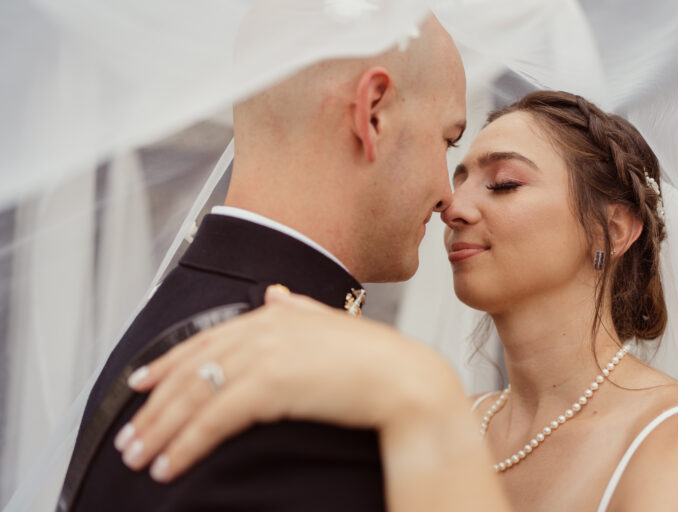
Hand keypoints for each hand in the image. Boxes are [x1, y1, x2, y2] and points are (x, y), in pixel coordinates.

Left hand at [113, 285, 457, 482]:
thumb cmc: (376, 359)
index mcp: (273, 313)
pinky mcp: (269, 385)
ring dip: (161, 431)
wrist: (405, 378)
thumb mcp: (332, 324)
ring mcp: (264, 353)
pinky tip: (169, 465)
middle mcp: (262, 326)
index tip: (139, 387)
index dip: (166, 365)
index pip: (205, 339)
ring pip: (194, 395)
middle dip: (154, 408)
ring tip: (139, 459)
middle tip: (129, 439)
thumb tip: (274, 293)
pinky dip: (186, 444)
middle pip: (191, 369)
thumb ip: (298, 308)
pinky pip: (214, 419)